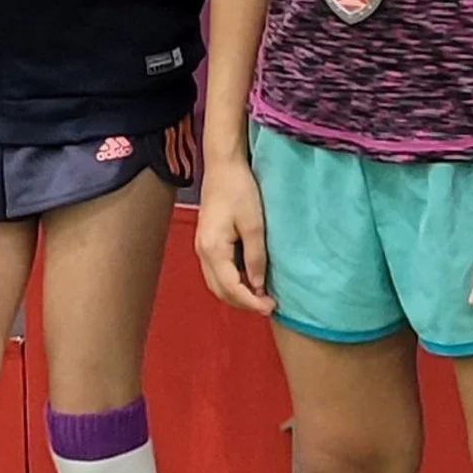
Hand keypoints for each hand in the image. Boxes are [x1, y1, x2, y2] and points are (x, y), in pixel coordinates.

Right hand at [195, 158, 274, 314]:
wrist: (223, 165)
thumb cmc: (239, 189)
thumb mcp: (254, 223)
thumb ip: (255, 256)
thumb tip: (258, 286)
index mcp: (212, 249)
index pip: (231, 288)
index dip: (250, 302)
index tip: (270, 306)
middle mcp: (202, 252)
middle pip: (220, 290)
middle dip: (243, 302)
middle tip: (268, 304)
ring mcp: (202, 247)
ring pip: (217, 283)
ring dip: (237, 293)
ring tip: (260, 295)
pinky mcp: (206, 241)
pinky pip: (217, 271)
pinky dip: (232, 281)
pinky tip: (249, 278)